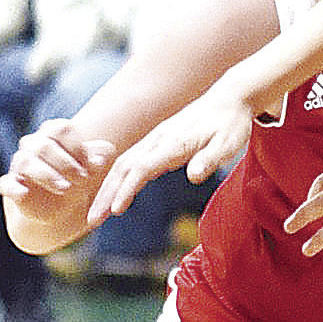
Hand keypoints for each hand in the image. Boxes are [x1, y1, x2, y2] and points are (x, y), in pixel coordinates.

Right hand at [0, 119, 114, 223]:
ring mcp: (20, 165)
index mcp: (53, 136)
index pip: (60, 128)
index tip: (92, 164)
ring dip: (46, 175)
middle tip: (83, 179)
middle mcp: (33, 146)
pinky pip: (6, 183)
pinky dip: (14, 188)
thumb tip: (108, 149)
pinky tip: (23, 193)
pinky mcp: (11, 186)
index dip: (77, 145)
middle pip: (43, 145)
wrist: (59, 209)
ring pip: (25, 161)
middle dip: (66, 163)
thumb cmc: (77, 180)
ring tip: (66, 188)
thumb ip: (98, 158)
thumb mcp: (91, 170)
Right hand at [90, 88, 253, 224]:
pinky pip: (131, 161)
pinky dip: (118, 179)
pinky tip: (113, 194)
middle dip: (106, 195)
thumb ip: (209, 160)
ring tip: (96, 214)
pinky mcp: (157, 142)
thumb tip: (193, 176)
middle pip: (124, 168)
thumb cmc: (230, 125)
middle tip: (91, 221)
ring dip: (107, 189)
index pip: (143, 168)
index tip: (115, 210)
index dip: (127, 189)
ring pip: (123, 165)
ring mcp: (155, 140)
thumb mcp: (228, 144)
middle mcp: (158, 140)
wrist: (229, 100)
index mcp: (174, 142)